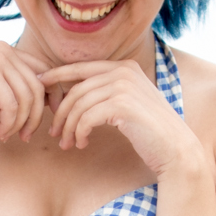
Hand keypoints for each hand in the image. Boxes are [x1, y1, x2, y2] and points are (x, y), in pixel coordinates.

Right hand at [0, 42, 52, 141]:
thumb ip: (20, 91)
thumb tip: (52, 97)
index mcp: (7, 50)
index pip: (45, 70)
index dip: (53, 95)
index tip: (51, 118)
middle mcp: (3, 49)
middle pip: (40, 85)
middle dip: (38, 115)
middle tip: (26, 136)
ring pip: (29, 97)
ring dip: (22, 123)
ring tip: (10, 136)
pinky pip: (13, 105)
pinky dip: (10, 124)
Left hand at [40, 60, 203, 175]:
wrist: (175, 149)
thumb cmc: (150, 131)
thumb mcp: (127, 104)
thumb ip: (106, 93)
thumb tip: (74, 95)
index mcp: (124, 67)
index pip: (81, 67)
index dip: (57, 75)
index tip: (40, 86)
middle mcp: (124, 71)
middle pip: (76, 89)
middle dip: (61, 112)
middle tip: (54, 132)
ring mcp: (124, 86)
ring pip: (79, 105)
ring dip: (68, 127)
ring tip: (67, 144)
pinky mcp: (122, 105)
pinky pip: (86, 117)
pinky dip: (79, 132)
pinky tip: (81, 143)